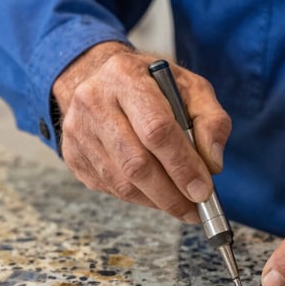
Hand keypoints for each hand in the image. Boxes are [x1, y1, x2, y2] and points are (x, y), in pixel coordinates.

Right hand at [52, 42, 231, 222]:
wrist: (102, 78)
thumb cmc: (152, 85)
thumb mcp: (191, 88)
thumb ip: (212, 121)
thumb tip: (212, 164)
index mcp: (125, 76)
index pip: (157, 129)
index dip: (182, 165)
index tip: (204, 190)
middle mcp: (93, 101)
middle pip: (136, 163)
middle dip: (171, 194)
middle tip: (196, 209)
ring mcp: (78, 130)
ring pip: (122, 183)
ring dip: (157, 200)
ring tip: (181, 204)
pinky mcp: (72, 155)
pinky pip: (111, 189)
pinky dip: (140, 198)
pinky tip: (156, 192)